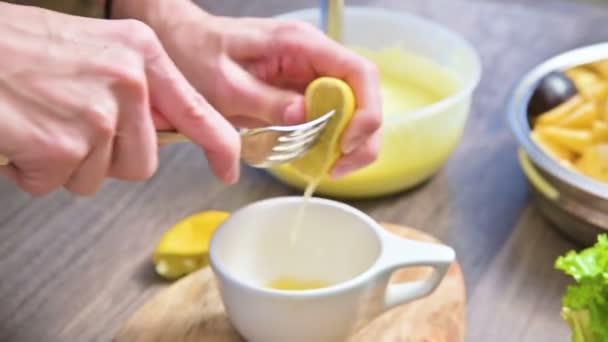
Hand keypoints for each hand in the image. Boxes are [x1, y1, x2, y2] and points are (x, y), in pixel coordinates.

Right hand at [0, 3, 239, 195]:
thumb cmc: (16, 47)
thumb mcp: (94, 51)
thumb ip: (133, 89)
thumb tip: (153, 130)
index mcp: (141, 54)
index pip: (197, 111)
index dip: (219, 147)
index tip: (229, 168)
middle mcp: (129, 81)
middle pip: (142, 162)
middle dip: (106, 159)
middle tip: (68, 126)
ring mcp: (99, 114)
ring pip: (98, 177)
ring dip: (67, 164)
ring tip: (40, 123)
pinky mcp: (65, 143)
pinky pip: (58, 182)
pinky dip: (33, 170)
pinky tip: (20, 135)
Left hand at [116, 0, 382, 178]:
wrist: (179, 41)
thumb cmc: (195, 53)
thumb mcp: (224, 83)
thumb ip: (265, 100)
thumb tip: (305, 116)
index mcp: (300, 44)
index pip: (359, 72)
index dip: (365, 111)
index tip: (346, 144)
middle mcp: (313, 56)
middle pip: (363, 94)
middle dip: (362, 135)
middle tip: (339, 167)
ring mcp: (308, 73)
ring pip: (351, 108)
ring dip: (348, 141)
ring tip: (330, 168)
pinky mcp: (300, 89)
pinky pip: (328, 114)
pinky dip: (329, 139)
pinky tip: (316, 157)